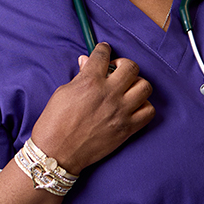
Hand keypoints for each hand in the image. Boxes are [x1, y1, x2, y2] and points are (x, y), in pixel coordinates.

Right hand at [31, 43, 154, 172]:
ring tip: (126, 88)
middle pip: (131, 67)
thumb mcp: (63, 93)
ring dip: (136, 84)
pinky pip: (149, 111)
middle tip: (116, 70)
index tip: (103, 50)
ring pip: (144, 86)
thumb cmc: (54, 123)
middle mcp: (109, 94)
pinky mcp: (127, 128)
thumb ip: (80, 77)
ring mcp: (121, 112)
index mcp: (90, 82)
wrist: (57, 153)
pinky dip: (143, 106)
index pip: (103, 55)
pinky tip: (132, 106)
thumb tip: (88, 63)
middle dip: (123, 64)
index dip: (103, 49)